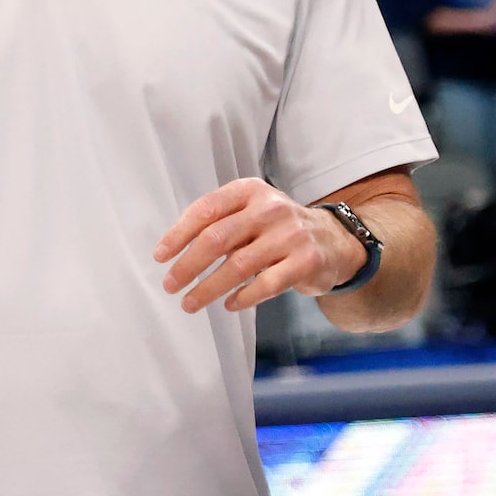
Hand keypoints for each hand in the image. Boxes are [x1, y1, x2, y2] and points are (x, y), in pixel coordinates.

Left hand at [155, 178, 363, 312]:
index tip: (160, 257)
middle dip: (188, 265)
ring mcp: (291, 235)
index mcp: (249, 191)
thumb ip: (219, 223)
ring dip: (208, 288)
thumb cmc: (277, 228)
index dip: (178, 235)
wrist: (334, 240)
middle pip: (217, 238)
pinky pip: (266, 285)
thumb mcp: (250, 212)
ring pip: (238, 266)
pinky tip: (229, 304)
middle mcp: (270, 209)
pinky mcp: (307, 262)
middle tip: (170, 285)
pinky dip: (243, 297)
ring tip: (190, 303)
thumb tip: (175, 252)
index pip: (205, 210)